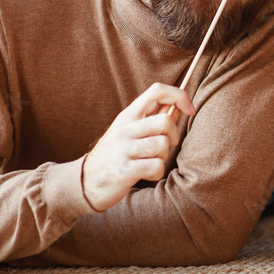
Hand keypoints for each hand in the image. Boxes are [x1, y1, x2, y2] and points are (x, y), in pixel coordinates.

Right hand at [82, 83, 194, 211]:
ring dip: (163, 157)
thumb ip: (152, 120)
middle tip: (166, 146)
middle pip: (165, 121)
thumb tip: (178, 106)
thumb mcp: (128, 132)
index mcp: (127, 115)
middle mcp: (124, 128)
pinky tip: (146, 174)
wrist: (84, 183)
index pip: (157, 90)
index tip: (189, 110)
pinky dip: (157, 173)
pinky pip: (156, 167)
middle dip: (174, 136)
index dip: (179, 96)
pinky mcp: (123, 170)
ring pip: (162, 145)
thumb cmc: (114, 156)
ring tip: (150, 162)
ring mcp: (122, 149)